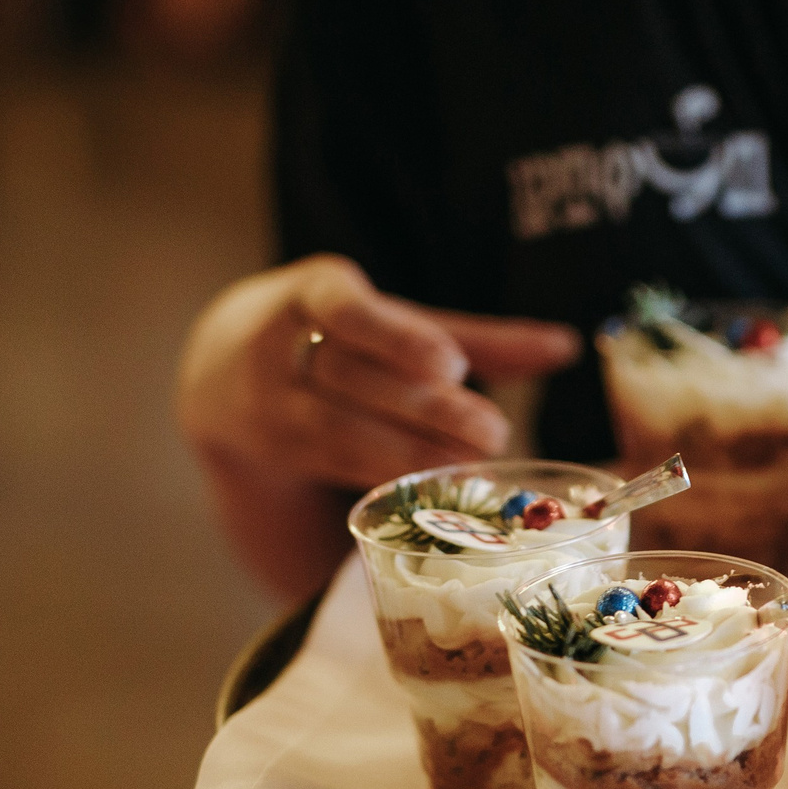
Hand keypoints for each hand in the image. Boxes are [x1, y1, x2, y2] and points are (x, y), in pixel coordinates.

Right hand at [176, 254, 581, 598]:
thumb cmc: (337, 338)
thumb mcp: (393, 322)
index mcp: (315, 295)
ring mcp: (273, 406)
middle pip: (358, 379)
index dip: (399, 338)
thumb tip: (566, 346)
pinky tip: (431, 492)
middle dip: (426, 410)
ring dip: (409, 453)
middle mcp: (283, 348)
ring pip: (342, 431)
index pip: (352, 311)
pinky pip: (333, 467)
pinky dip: (384, 479)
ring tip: (471, 467)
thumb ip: (474, 337)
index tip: (449, 365)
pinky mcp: (276, 454)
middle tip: (492, 432)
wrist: (221, 369)